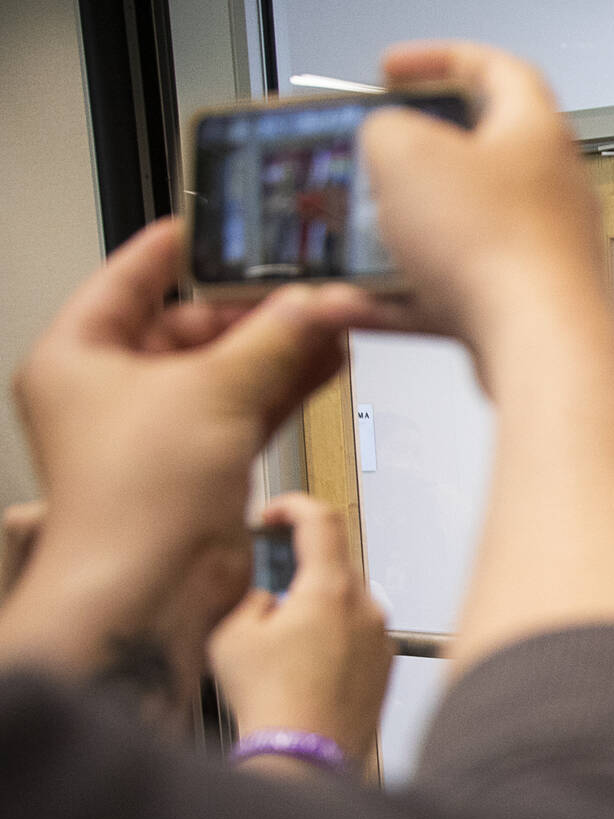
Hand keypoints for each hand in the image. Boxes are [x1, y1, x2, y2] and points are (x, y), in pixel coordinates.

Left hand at [4, 219, 378, 675]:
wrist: (151, 590)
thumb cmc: (132, 502)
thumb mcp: (210, 390)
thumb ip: (271, 339)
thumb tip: (311, 304)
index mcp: (78, 356)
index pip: (130, 278)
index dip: (177, 250)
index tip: (217, 227)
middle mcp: (113, 392)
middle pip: (189, 327)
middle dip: (252, 309)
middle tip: (304, 284)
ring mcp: (161, 431)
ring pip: (227, 370)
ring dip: (279, 347)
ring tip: (329, 317)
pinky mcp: (202, 465)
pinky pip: (247, 409)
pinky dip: (285, 387)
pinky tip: (325, 361)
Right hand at [208, 493, 393, 768]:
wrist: (306, 755)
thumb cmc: (272, 700)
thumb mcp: (232, 634)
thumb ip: (250, 598)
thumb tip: (267, 597)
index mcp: (330, 589)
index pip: (321, 519)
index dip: (292, 506)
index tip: (272, 515)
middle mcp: (366, 608)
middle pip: (333, 564)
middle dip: (297, 568)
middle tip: (264, 585)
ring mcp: (380, 638)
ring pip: (345, 602)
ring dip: (314, 607)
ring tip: (281, 641)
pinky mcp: (385, 665)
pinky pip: (357, 634)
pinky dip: (332, 636)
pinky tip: (304, 666)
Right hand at [360, 42, 608, 364]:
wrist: (542, 349)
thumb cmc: (501, 251)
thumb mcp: (404, 153)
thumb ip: (384, 129)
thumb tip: (384, 140)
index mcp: (536, 132)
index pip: (495, 69)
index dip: (440, 59)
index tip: (396, 70)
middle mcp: (551, 192)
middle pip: (474, 160)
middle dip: (412, 164)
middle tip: (373, 164)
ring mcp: (541, 255)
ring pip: (458, 235)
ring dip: (401, 238)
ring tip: (359, 242)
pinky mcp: (525, 310)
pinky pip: (452, 295)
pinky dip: (405, 299)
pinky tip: (362, 304)